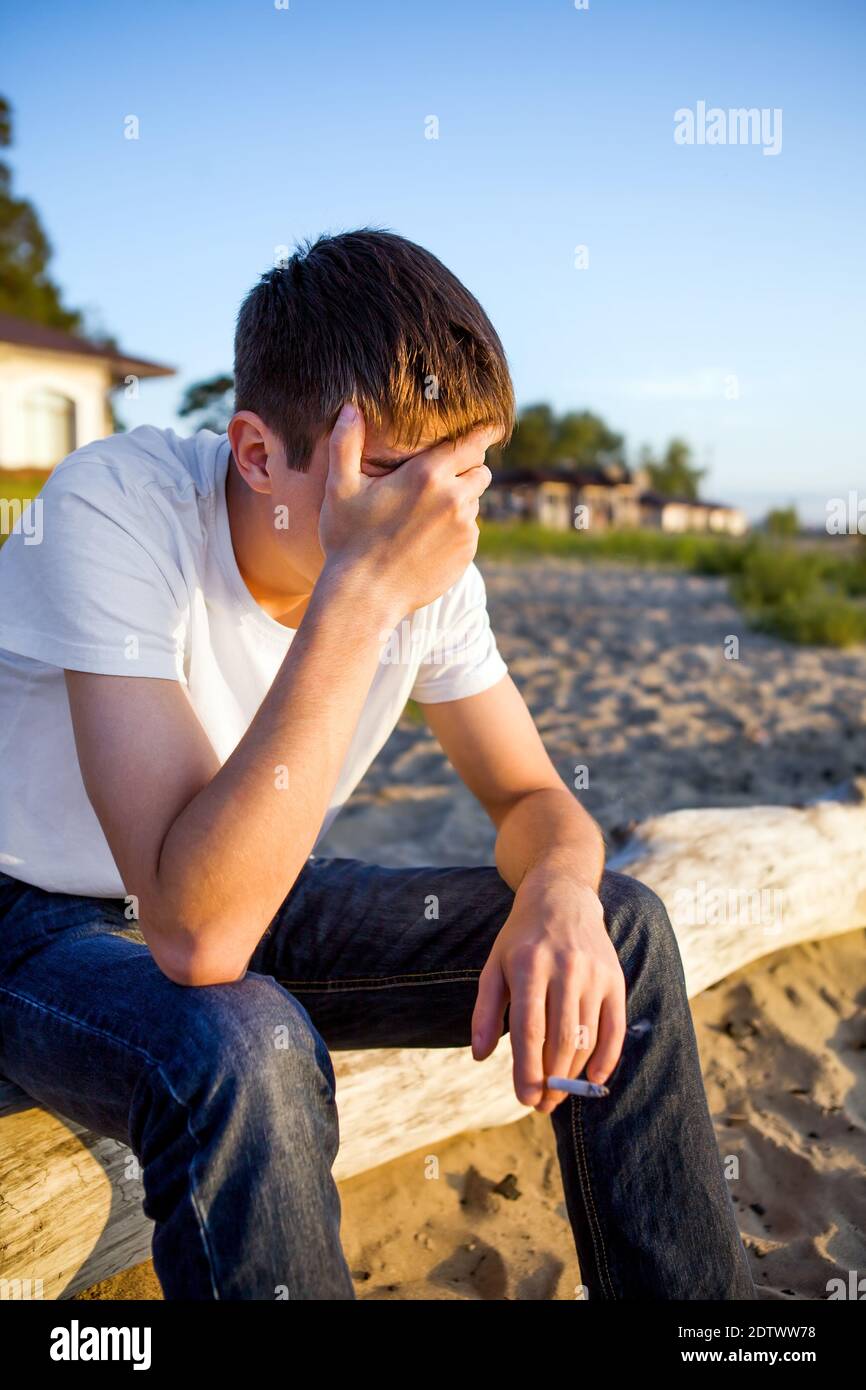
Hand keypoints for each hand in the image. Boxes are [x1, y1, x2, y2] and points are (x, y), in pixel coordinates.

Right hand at [318, 403, 497, 617]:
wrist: (364, 597)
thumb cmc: (348, 540)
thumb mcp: (340, 489)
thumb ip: (346, 444)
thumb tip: (351, 408)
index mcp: (428, 474)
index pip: (473, 442)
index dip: (482, 433)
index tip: (489, 427)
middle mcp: (454, 499)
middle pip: (481, 471)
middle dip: (467, 470)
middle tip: (441, 478)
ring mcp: (464, 529)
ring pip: (474, 502)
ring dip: (460, 501)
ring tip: (426, 514)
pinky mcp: (466, 554)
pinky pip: (470, 532)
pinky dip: (456, 530)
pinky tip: (427, 540)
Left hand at [471, 870, 626, 1113]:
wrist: (562, 897)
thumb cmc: (521, 938)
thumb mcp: (494, 966)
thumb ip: (484, 1010)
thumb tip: (479, 1055)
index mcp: (529, 966)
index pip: (529, 1030)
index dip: (527, 1069)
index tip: (525, 1098)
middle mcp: (565, 969)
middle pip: (560, 1039)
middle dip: (551, 1079)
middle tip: (542, 1104)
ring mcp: (594, 974)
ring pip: (586, 1038)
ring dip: (573, 1074)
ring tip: (559, 1092)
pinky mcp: (615, 978)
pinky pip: (614, 1028)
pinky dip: (606, 1059)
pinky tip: (592, 1078)